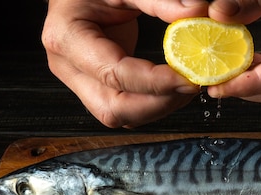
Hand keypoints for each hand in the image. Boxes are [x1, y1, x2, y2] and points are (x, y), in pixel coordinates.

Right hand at [42, 0, 208, 127]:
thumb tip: (196, 12)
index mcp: (65, 37)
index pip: (113, 73)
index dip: (155, 82)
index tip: (188, 78)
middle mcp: (67, 66)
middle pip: (113, 109)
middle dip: (157, 104)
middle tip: (191, 86)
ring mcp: (79, 81)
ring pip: (121, 116)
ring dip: (159, 107)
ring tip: (186, 86)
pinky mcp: (95, 87)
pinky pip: (126, 108)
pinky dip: (154, 104)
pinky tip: (173, 88)